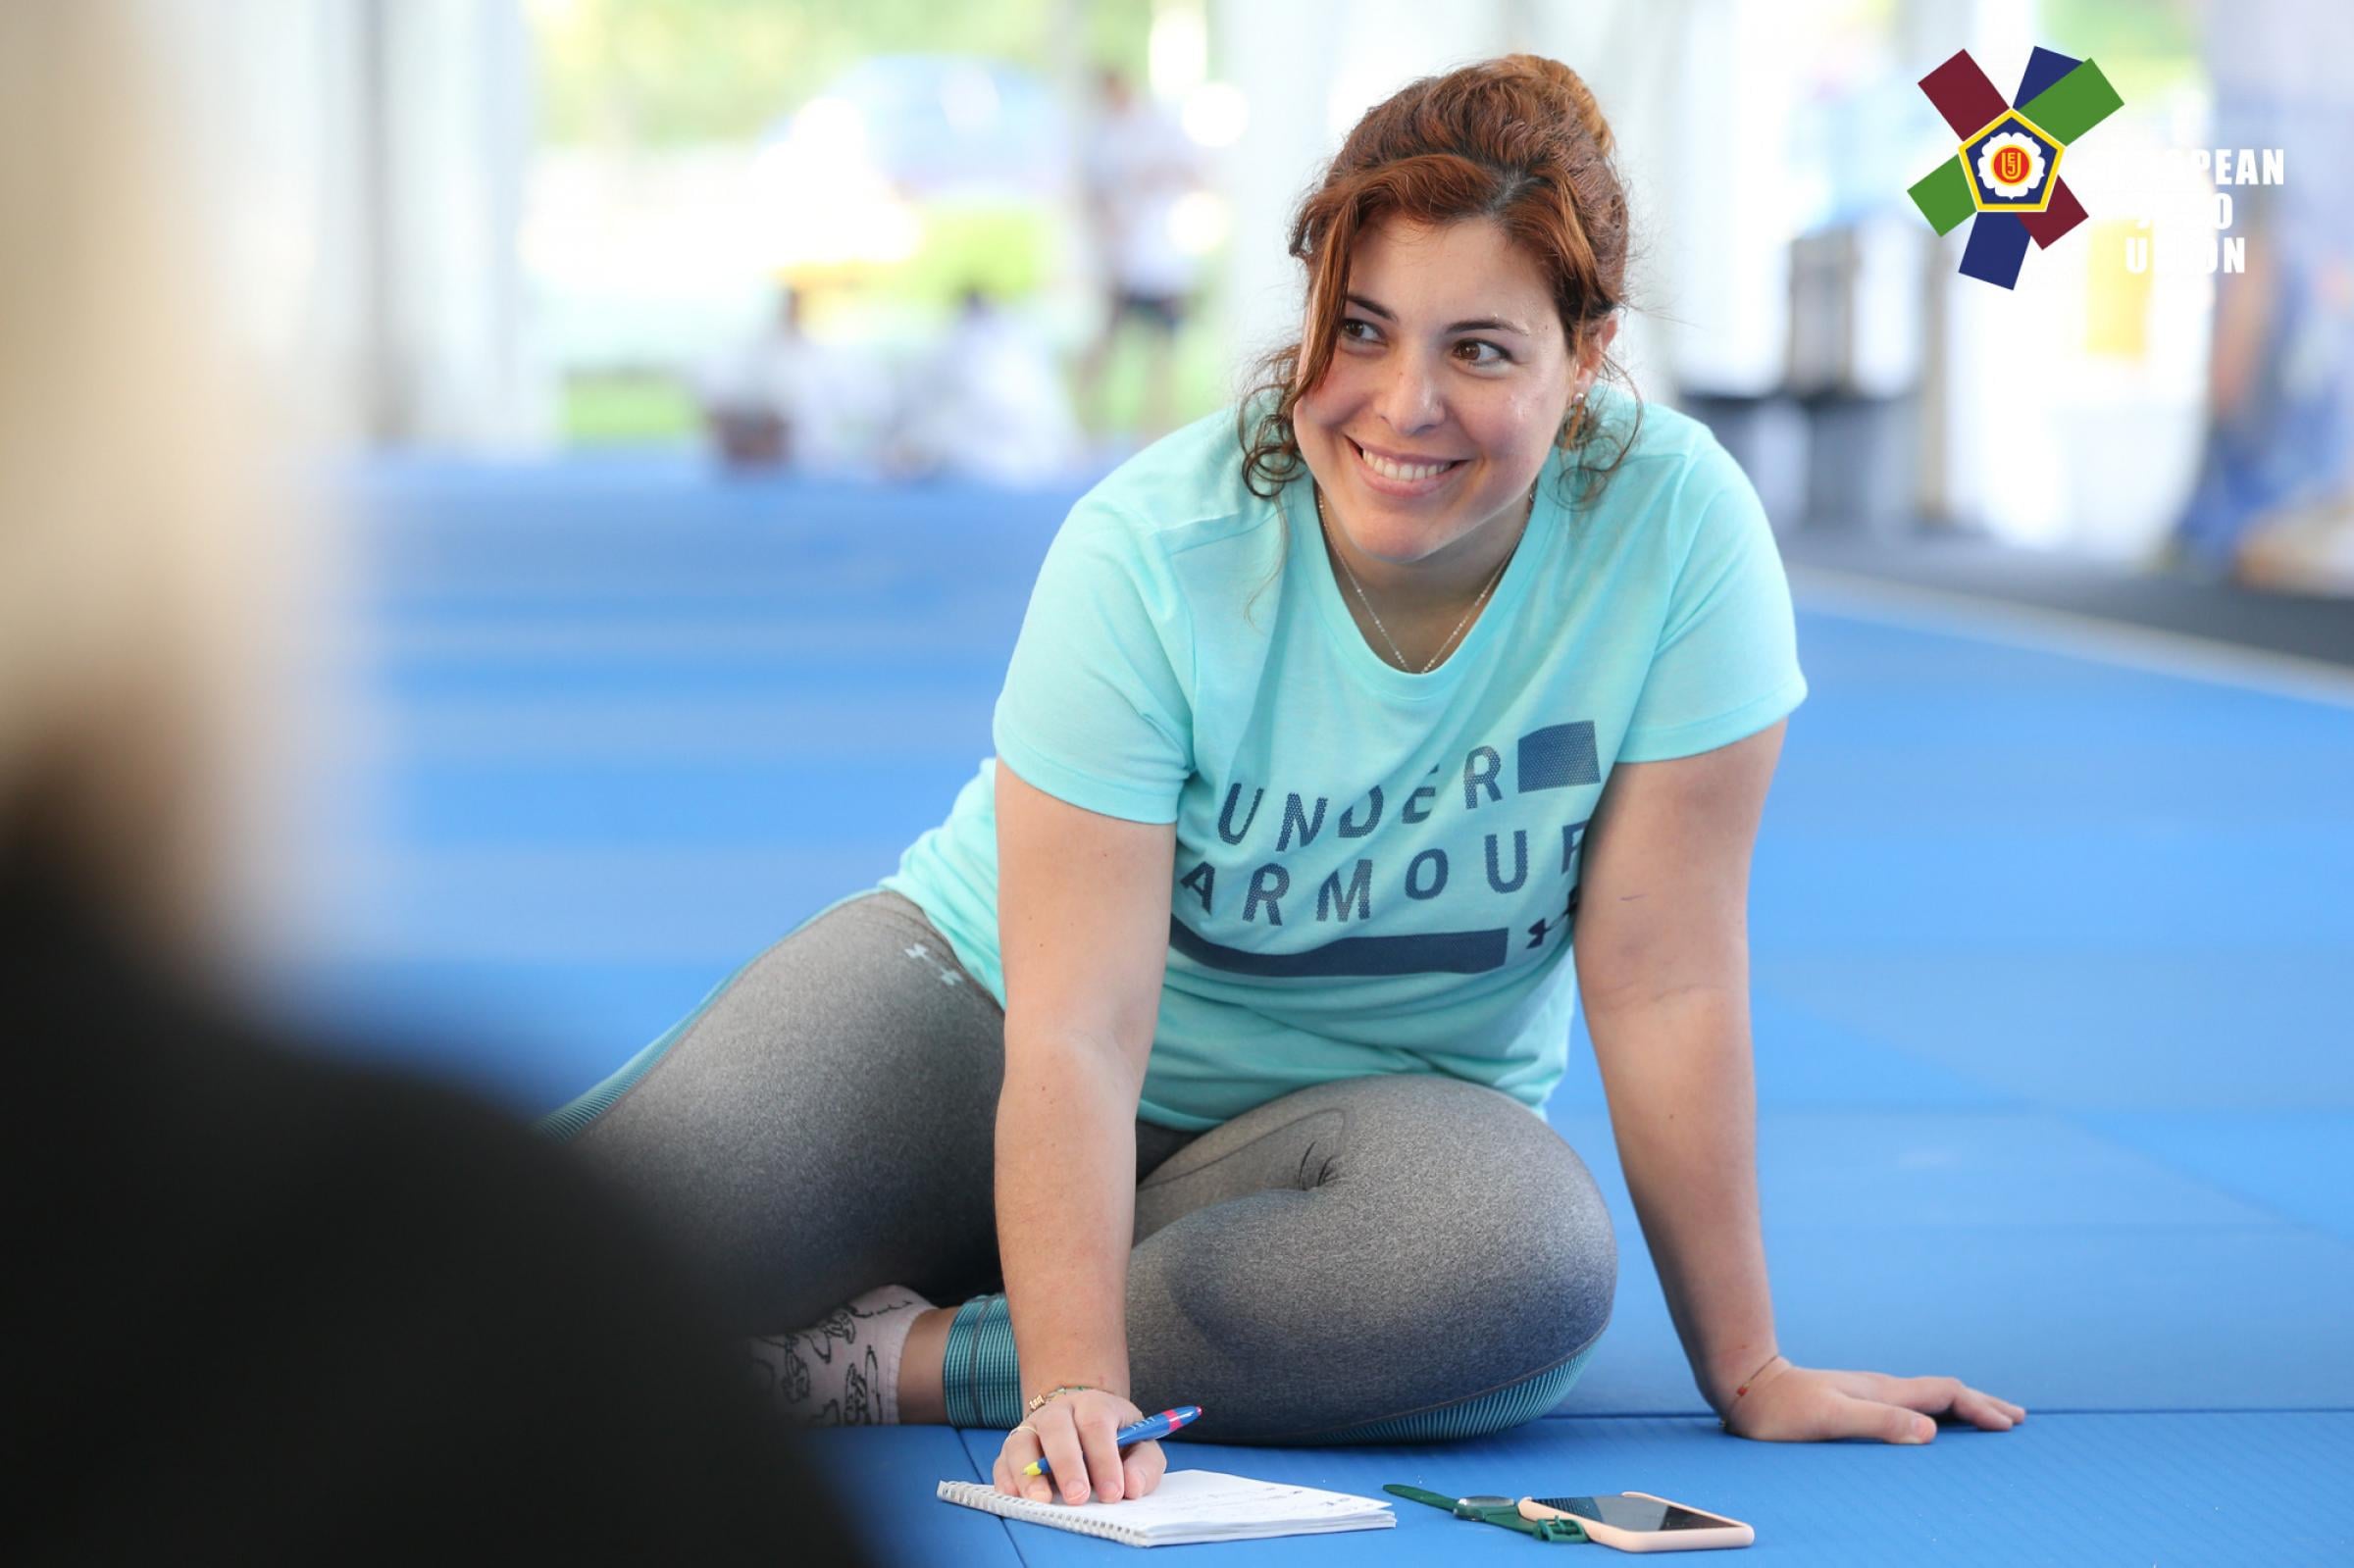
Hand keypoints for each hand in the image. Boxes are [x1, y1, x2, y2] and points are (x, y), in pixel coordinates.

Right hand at [994, 1388, 1166, 1505]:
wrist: (1084, 1421)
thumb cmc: (1116, 1439)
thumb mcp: (1141, 1445)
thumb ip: (1144, 1465)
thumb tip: (1132, 1487)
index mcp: (1094, 1405)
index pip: (1097, 1425)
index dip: (1104, 1459)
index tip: (1113, 1493)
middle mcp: (1058, 1412)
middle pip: (1056, 1429)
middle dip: (1067, 1465)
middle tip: (1077, 1497)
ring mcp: (1031, 1428)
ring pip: (1021, 1442)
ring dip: (1028, 1473)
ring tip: (1040, 1501)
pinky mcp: (1012, 1449)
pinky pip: (1002, 1461)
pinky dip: (1005, 1479)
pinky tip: (1014, 1497)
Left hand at [1720, 1359, 2025, 1443]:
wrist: (1746, 1387)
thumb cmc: (1782, 1410)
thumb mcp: (1831, 1419)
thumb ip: (1879, 1423)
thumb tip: (1931, 1431)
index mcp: (1883, 1392)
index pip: (1944, 1394)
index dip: (1979, 1408)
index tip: (2008, 1424)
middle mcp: (1880, 1389)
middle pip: (1942, 1392)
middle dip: (1981, 1404)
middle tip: (2015, 1417)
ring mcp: (1867, 1393)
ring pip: (1927, 1397)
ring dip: (1961, 1406)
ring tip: (1985, 1416)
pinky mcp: (1853, 1401)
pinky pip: (1908, 1405)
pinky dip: (1934, 1410)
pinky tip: (1929, 1421)